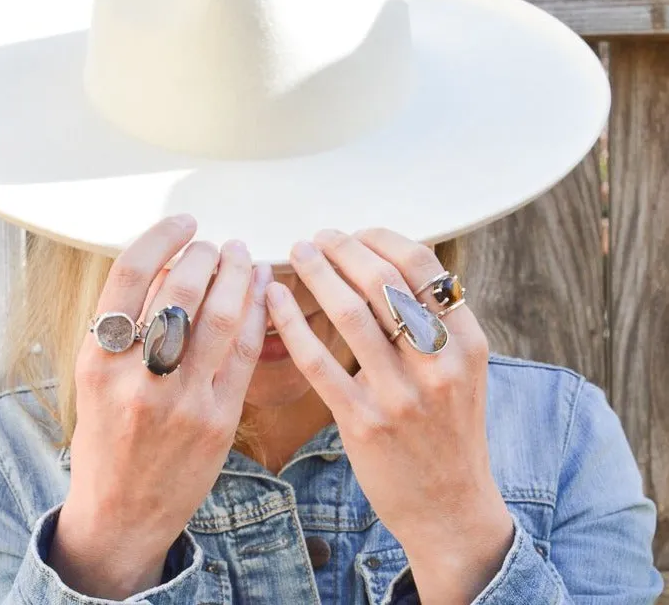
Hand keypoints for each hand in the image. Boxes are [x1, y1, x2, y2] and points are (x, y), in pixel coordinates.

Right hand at [48, 215, 271, 598]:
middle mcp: (136, 377)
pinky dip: (257, 311)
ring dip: (238, 274)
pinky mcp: (219, 419)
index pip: (130, 275)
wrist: (122, 513)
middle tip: (216, 244)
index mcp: (97, 360)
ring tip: (244, 255)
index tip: (183, 222)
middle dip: (206, 254)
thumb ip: (126, 326)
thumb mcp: (97, 380)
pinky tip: (263, 290)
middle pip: (181, 289)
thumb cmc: (107, 438)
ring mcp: (181, 400)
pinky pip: (245, 350)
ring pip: (220, 315)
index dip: (161, 237)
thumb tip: (170, 266)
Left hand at [265, 228, 513, 604]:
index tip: (354, 234)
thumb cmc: (450, 431)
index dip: (381, 239)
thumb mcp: (464, 371)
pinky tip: (275, 298)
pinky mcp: (363, 423)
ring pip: (350, 313)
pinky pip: (319, 362)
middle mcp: (439, 364)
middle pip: (383, 281)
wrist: (450, 507)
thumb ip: (436, 323)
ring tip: (297, 252)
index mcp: (466, 343)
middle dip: (343, 248)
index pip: (422, 266)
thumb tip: (386, 264)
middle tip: (317, 237)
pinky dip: (292, 322)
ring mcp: (401, 395)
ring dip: (316, 273)